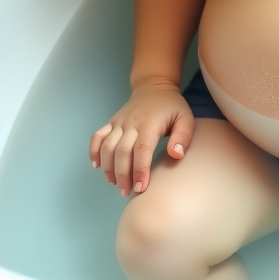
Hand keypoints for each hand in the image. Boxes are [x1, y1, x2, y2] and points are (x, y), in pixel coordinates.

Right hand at [89, 80, 194, 195]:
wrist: (154, 88)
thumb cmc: (172, 107)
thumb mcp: (185, 118)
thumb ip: (183, 137)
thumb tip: (176, 155)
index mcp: (150, 123)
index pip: (142, 149)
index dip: (140, 170)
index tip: (141, 188)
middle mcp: (131, 123)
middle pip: (122, 151)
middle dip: (123, 175)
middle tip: (127, 192)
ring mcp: (118, 122)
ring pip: (107, 147)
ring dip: (108, 168)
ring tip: (116, 184)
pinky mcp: (111, 123)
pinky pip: (97, 137)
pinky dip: (93, 152)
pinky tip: (97, 166)